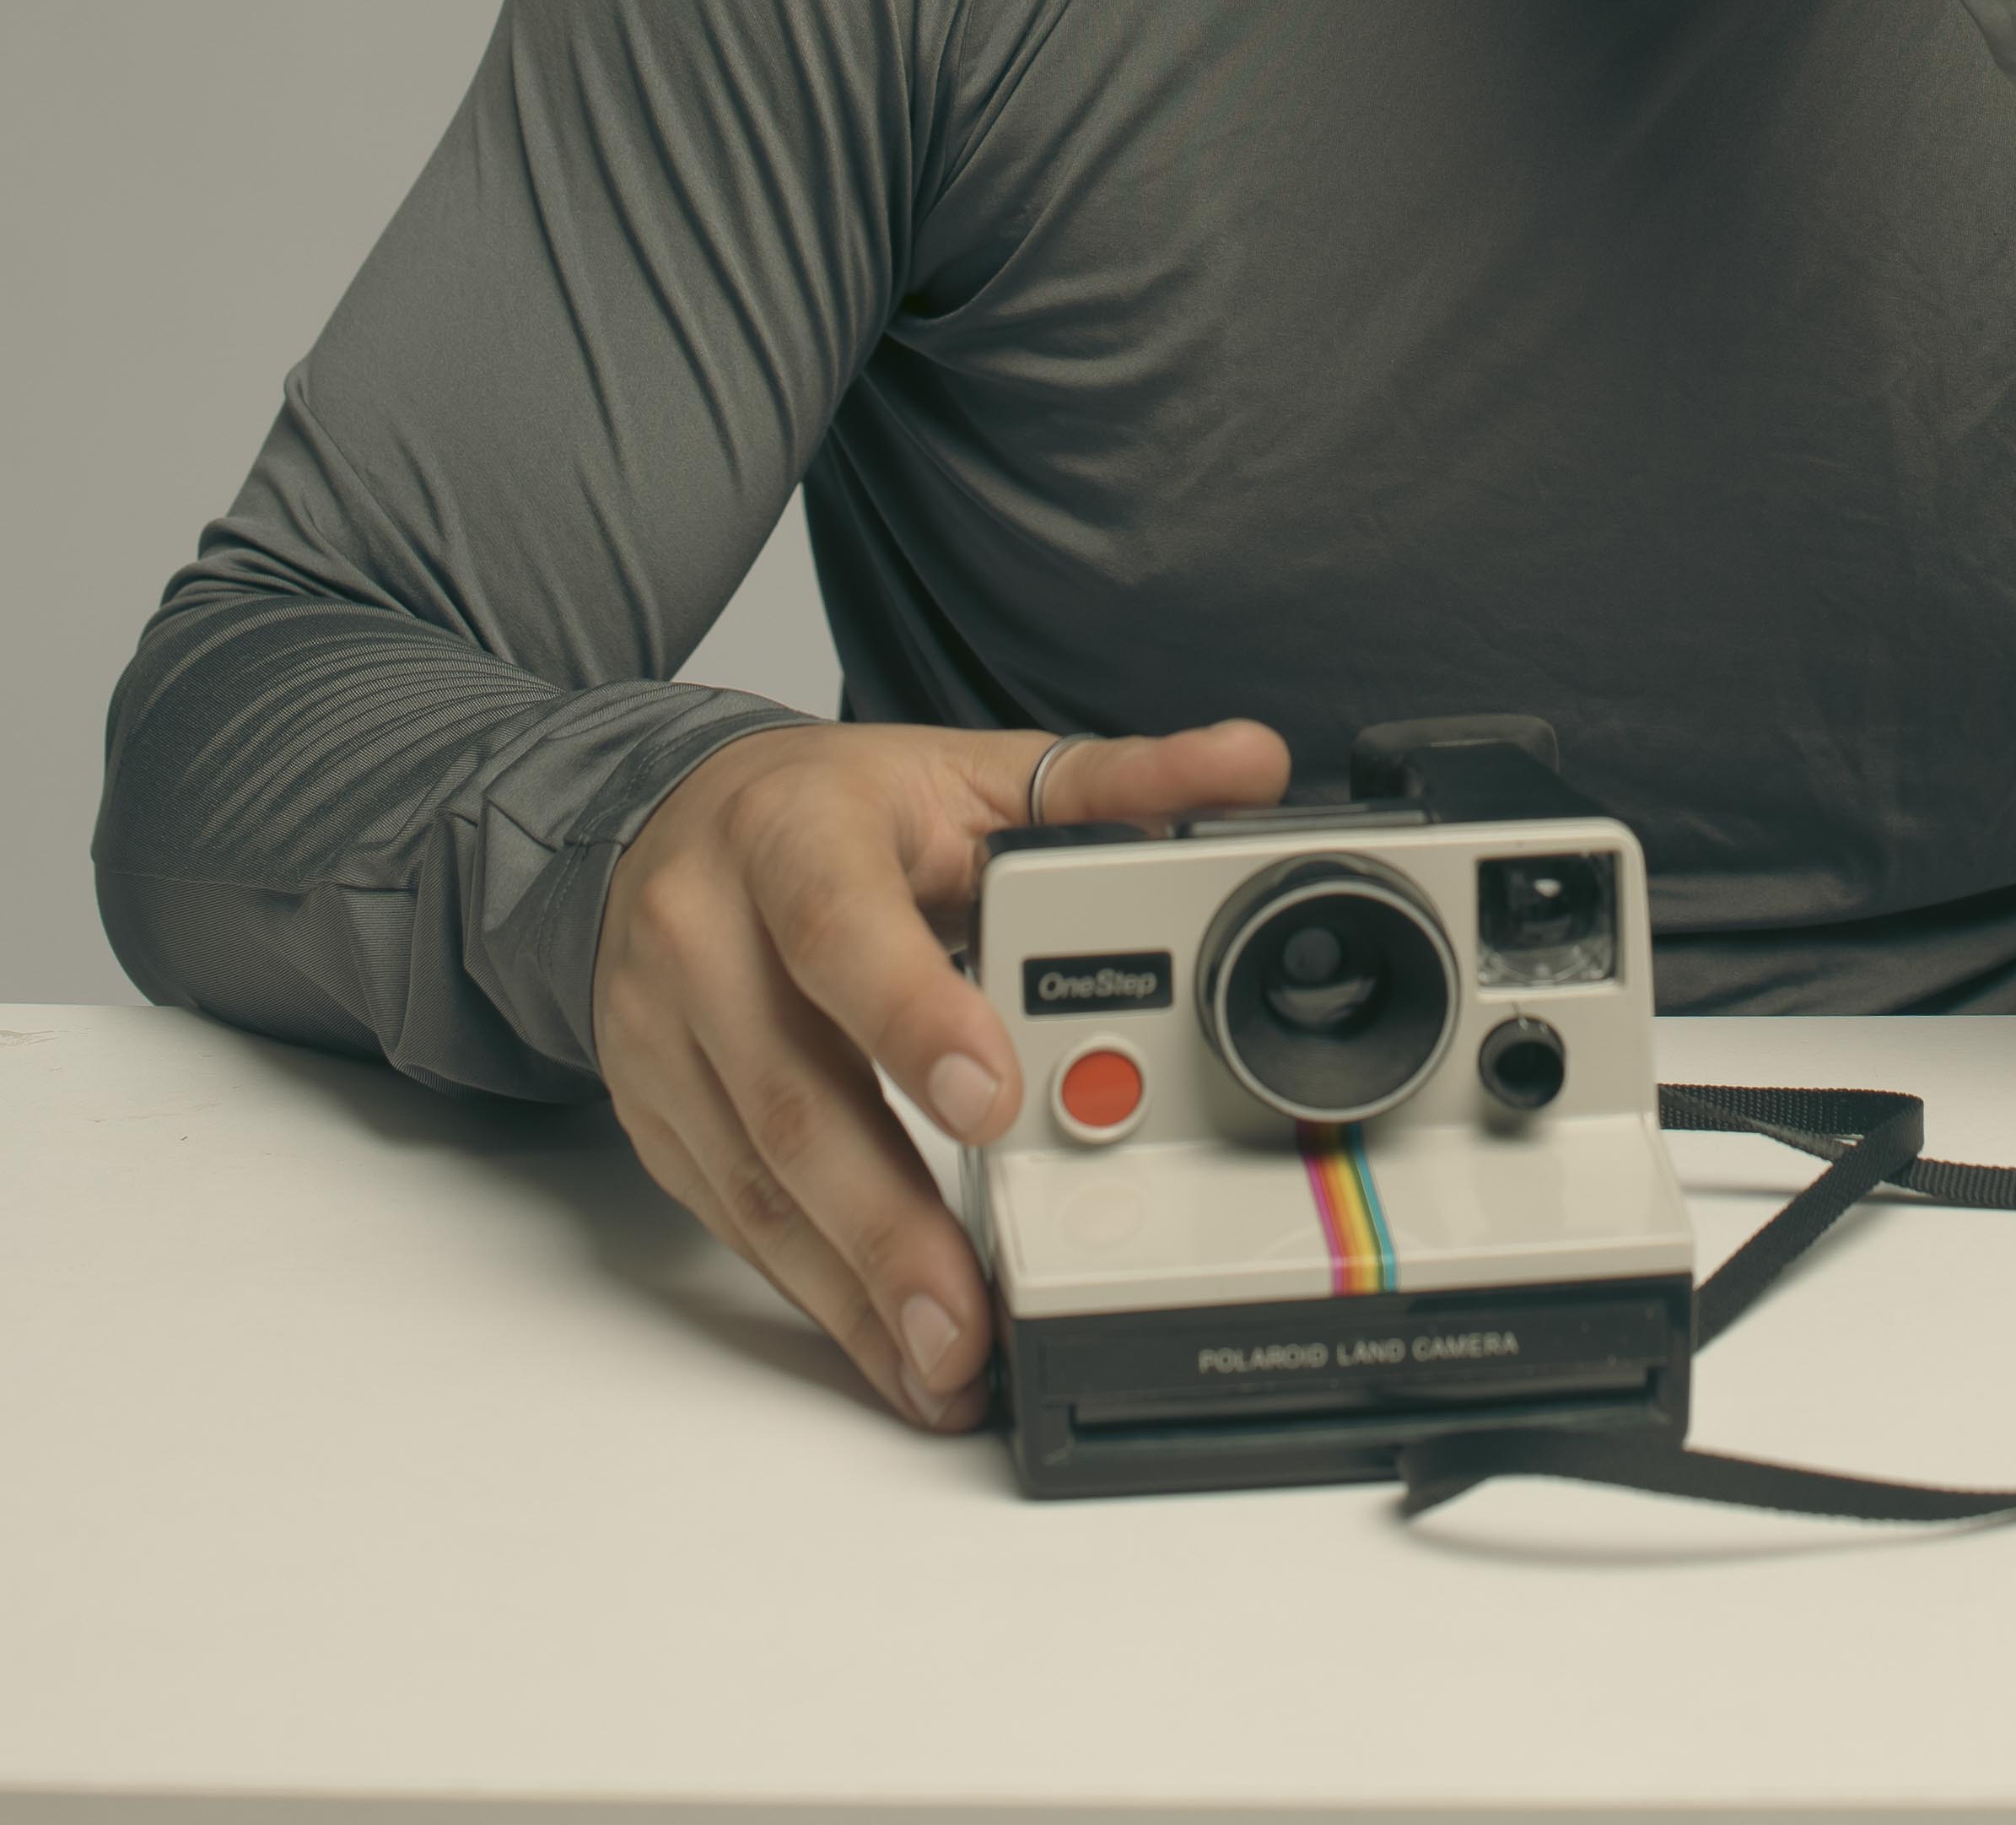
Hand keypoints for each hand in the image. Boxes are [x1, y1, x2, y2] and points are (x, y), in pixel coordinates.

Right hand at [592, 712, 1289, 1429]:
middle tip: (971, 1311)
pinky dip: (816, 1295)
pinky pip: (733, 1222)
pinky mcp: (655, 1116)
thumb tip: (1249, 767)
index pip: (841, 928)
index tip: (993, 1101)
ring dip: (856, 1290)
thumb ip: (1113, 785)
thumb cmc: (833, 810)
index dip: (912, 1018)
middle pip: (794, 1091)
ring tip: (945, 1361)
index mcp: (790, 833)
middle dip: (888, 1220)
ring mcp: (663, 1036)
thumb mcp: (966, 775)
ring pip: (757, 1181)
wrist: (664, 823)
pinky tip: (887, 1348)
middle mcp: (705, 935)